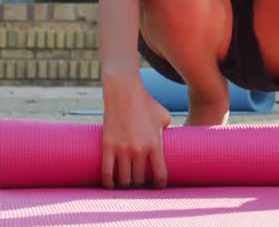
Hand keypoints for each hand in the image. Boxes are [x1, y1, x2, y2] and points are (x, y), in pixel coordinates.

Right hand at [101, 73, 171, 188]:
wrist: (124, 92)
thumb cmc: (146, 103)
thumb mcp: (163, 116)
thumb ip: (168, 131)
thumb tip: (171, 141)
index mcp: (155, 144)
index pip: (159, 174)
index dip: (159, 185)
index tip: (157, 187)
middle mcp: (139, 150)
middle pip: (139, 180)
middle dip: (140, 185)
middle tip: (140, 185)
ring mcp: (122, 149)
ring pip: (124, 180)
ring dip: (126, 185)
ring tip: (127, 184)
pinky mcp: (108, 146)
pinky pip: (107, 172)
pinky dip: (109, 183)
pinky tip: (111, 185)